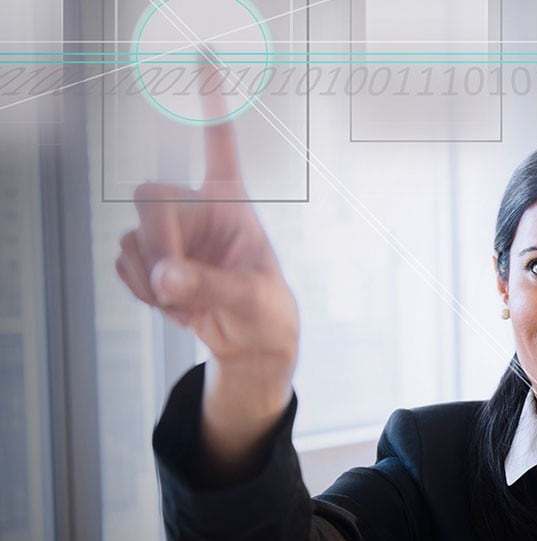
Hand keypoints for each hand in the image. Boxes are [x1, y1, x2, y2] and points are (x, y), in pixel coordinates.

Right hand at [116, 71, 298, 463]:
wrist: (248, 340)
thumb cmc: (265, 308)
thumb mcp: (251, 296)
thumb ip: (210, 285)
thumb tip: (166, 276)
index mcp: (231, 200)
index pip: (219, 143)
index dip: (210, 101)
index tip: (204, 56)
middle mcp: (195, 206)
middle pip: (149, 196)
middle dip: (158, 242)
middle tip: (175, 281)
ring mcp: (169, 232)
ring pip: (133, 238)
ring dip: (153, 278)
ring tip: (189, 299)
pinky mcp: (149, 257)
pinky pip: (124, 266)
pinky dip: (144, 291)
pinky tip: (174, 302)